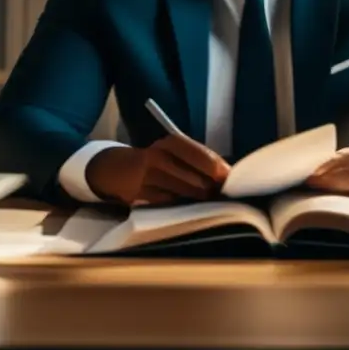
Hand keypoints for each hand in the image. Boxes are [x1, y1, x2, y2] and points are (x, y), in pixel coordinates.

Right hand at [85, 135, 230, 206]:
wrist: (119, 169)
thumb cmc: (157, 161)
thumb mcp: (174, 153)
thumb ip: (198, 161)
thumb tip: (226, 175)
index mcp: (171, 143)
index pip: (199, 154)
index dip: (216, 168)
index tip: (229, 179)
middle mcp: (159, 156)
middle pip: (193, 177)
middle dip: (210, 188)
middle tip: (220, 194)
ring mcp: (148, 177)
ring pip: (182, 193)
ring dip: (198, 199)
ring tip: (207, 201)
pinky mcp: (140, 196)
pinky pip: (168, 203)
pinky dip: (181, 206)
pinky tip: (187, 206)